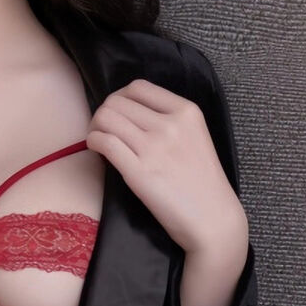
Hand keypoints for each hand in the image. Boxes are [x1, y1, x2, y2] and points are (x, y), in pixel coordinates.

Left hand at [84, 78, 245, 258]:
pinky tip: (97, 150)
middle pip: (117, 101)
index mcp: (187, 111)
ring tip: (98, 139)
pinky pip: (103, 142)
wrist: (212, 219)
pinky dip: (93, 142)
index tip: (118, 113)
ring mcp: (154, 147)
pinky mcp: (138, 171)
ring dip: (95, 126)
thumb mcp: (196, 137)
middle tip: (103, 129)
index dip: (120, 97)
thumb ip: (170, 119)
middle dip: (104, 113)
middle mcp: (170, 124)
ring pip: (106, 117)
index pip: (139, 87)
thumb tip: (129, 111)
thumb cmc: (203, 182)